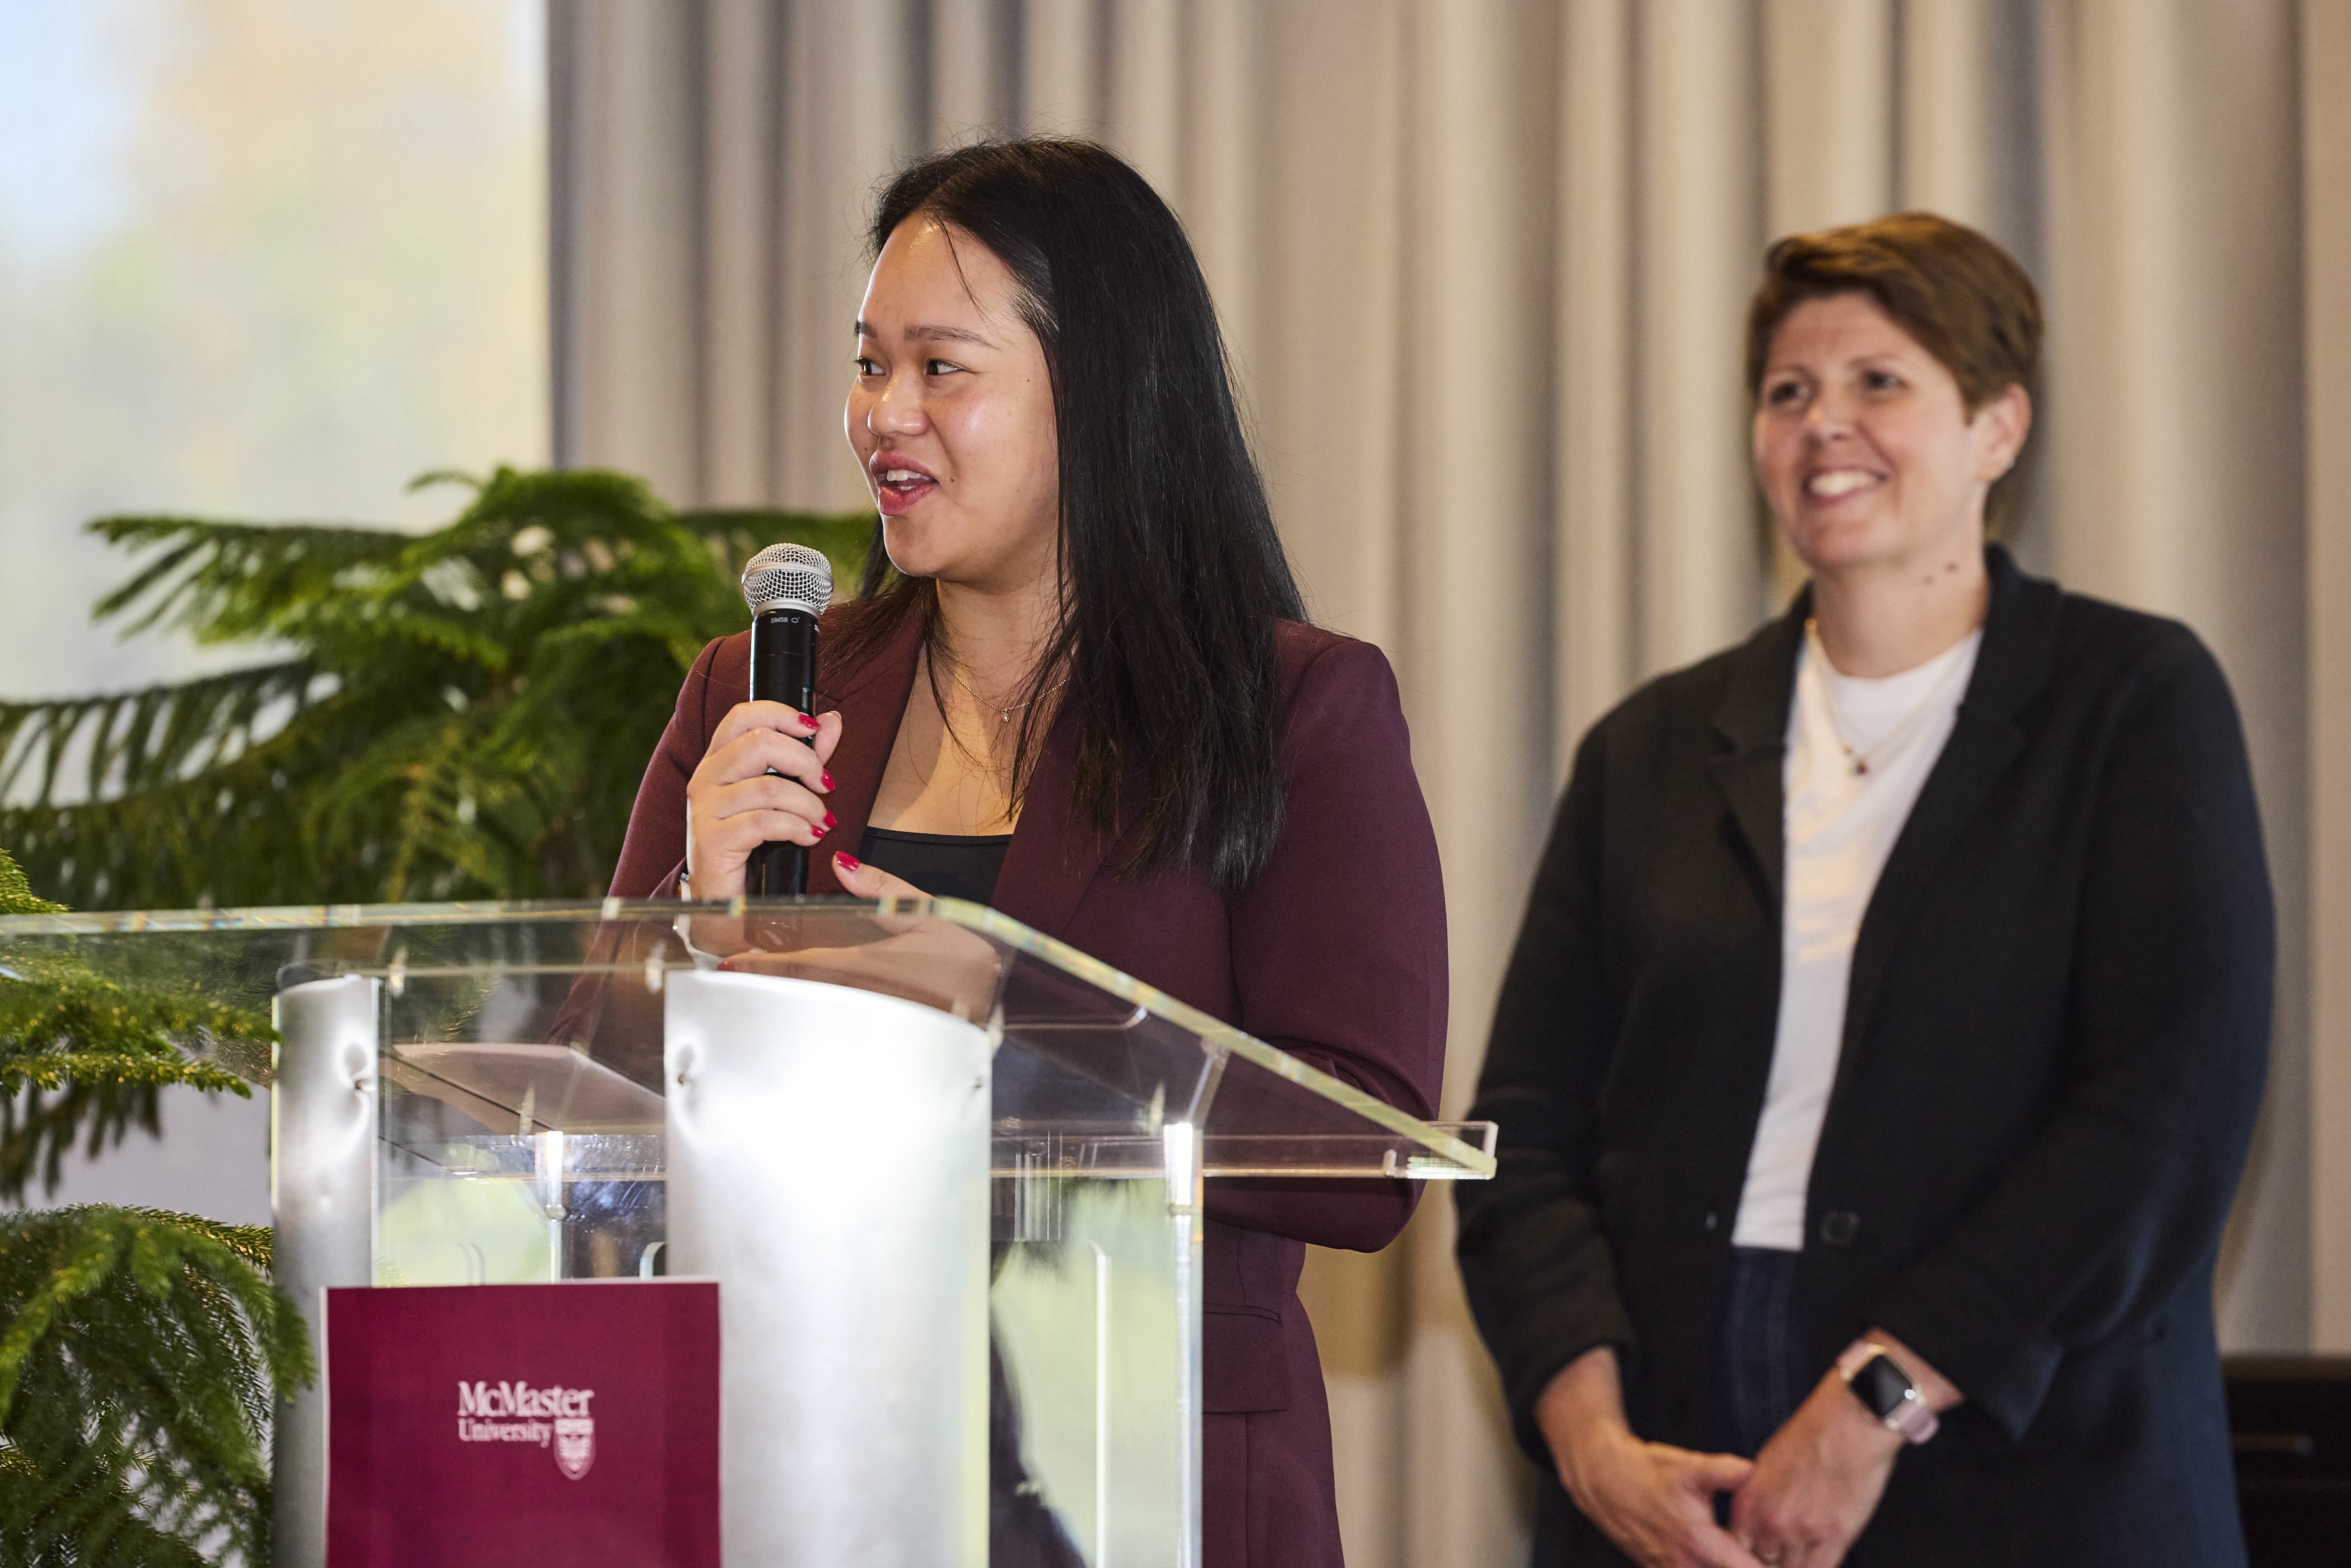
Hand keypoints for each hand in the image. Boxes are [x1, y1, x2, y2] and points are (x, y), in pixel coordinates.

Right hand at [685, 701, 843, 896]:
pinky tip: (810, 838)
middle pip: (759, 743)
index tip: (813, 730)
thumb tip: (831, 720)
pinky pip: (764, 822)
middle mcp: (706, 778)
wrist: (724, 901)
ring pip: (768, 786)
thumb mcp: (782, 794)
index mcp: (719, 760)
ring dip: (808, 804)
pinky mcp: (712, 840)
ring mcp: (705, 809)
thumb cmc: (753, 844)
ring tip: (821, 821)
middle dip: (805, 761)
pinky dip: (797, 828)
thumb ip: (805, 755)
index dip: (781, 714)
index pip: (742, 715)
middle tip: (826, 785)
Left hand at [713, 854, 1002, 1021]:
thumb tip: (843, 864)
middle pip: (799, 991)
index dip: (763, 965)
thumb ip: (882, 889)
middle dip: (763, 982)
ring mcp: (868, 1015)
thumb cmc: (966, 959)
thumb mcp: (927, 913)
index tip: (731, 962)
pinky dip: (811, 1004)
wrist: (996, 998)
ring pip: (814, 1005)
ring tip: (752, 982)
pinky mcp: (877, 1026)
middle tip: (728, 973)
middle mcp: (864, 995)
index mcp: (872, 965)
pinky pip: (835, 1014)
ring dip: (783, 994)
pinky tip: (798, 997)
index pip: (804, 965)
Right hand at [1537, 1348, 1763, 1567]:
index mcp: (1699, 1543)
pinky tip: (1713, 1554)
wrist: (1602, 1478)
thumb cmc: (1647, 1470)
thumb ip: (1722, 1471)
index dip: (1769, 1564)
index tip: (1789, 1559)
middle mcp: (1684, 1564)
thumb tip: (1750, 1469)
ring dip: (1727, 1565)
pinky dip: (1706, 1566)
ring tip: (1746, 1552)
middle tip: (1776, 1556)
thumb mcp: (1687, 1466)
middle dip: (1750, 1563)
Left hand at [1730, 1329, 1958, 1567]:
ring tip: (1797, 1558)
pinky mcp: (1834, 1537)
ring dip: (1791, 1566)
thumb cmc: (1811, 1435)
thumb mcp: (1769, 1464)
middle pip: (1759, 1564)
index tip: (1754, 1555)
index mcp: (1749, 1500)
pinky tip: (1818, 1561)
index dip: (1743, 1556)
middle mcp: (1770, 1520)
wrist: (1849, 1422)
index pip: (1736, 1546)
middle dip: (1768, 1563)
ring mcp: (1802, 1532)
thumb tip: (1759, 1521)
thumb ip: (1761, 1497)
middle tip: (1776, 1559)